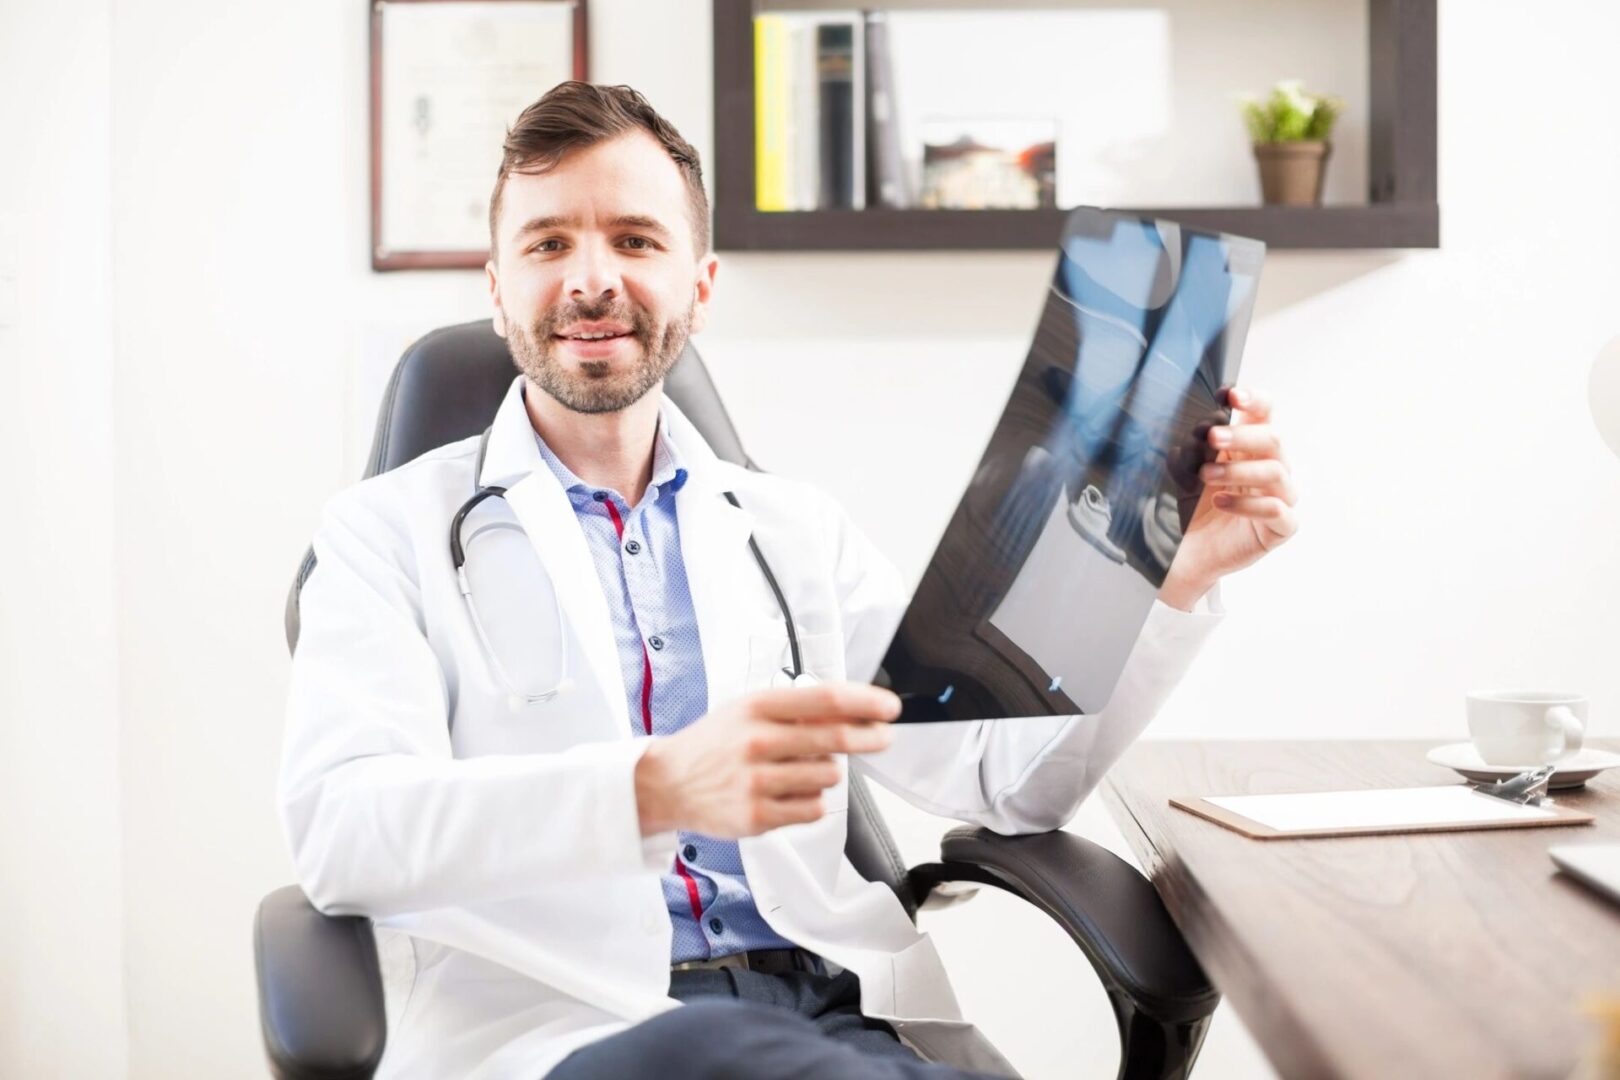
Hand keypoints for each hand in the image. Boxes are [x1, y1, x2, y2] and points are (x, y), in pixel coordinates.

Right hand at [634, 682, 899, 838]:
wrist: (666, 783)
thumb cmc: (713, 744)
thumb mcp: (746, 711)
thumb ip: (794, 710)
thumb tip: (852, 711)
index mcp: (756, 708)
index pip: (824, 700)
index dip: (864, 703)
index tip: (889, 708)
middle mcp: (756, 742)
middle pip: (833, 738)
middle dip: (868, 738)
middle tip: (882, 737)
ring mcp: (756, 782)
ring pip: (827, 776)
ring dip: (825, 773)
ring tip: (797, 771)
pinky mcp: (757, 817)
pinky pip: (813, 808)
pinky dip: (811, 801)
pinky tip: (789, 793)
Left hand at [1160, 385, 1298, 607]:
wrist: (1187, 553)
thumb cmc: (1193, 508)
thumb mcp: (1186, 472)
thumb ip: (1194, 448)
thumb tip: (1201, 427)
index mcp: (1251, 447)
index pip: (1264, 414)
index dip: (1254, 400)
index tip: (1231, 395)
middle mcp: (1272, 467)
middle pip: (1272, 439)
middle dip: (1241, 435)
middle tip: (1211, 437)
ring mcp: (1281, 498)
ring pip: (1275, 472)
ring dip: (1238, 470)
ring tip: (1207, 475)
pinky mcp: (1280, 528)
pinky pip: (1277, 511)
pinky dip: (1248, 504)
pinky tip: (1221, 503)